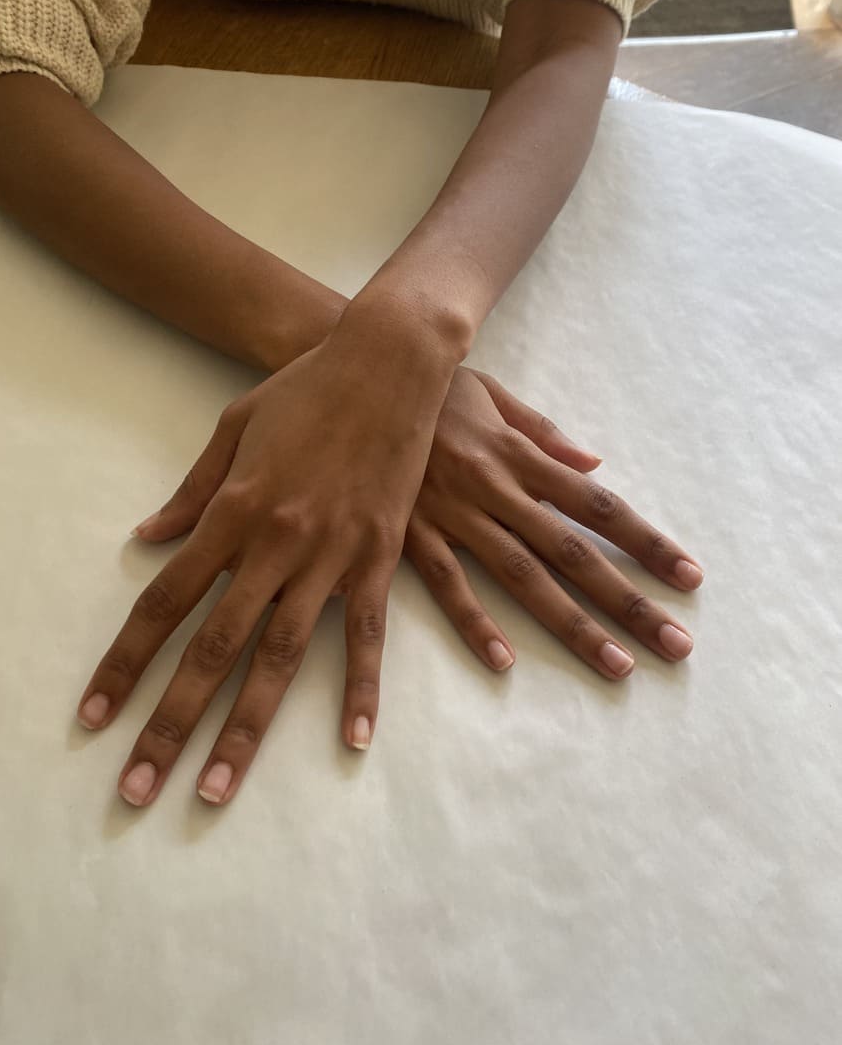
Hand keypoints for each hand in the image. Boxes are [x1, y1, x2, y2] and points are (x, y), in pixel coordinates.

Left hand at [76, 313, 454, 807]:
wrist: (388, 363)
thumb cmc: (306, 389)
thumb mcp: (233, 428)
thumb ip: (191, 490)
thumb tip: (147, 537)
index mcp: (233, 510)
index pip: (164, 602)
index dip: (124, 664)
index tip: (95, 715)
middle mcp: (275, 543)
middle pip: (213, 649)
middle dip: (170, 724)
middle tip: (140, 790)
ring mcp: (331, 556)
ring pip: (281, 657)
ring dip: (246, 729)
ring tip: (216, 789)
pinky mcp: (380, 558)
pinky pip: (369, 634)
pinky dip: (361, 689)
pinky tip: (352, 741)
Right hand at [405, 368, 702, 678]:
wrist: (357, 379)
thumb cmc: (430, 388)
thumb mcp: (494, 396)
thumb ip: (544, 432)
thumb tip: (595, 467)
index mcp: (520, 455)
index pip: (598, 507)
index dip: (646, 543)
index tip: (688, 577)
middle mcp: (496, 488)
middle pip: (573, 552)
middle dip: (628, 601)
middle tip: (676, 644)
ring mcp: (453, 514)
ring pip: (521, 576)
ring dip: (572, 623)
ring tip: (616, 665)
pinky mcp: (409, 533)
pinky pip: (447, 582)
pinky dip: (475, 620)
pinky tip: (505, 660)